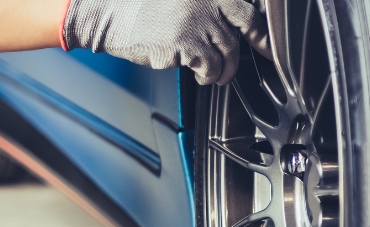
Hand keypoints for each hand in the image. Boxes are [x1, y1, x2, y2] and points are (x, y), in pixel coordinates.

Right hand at [63, 0, 269, 84]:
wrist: (105, 12)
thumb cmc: (135, 4)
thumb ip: (204, 4)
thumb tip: (228, 25)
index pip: (246, 10)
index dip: (259, 30)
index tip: (264, 43)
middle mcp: (207, 1)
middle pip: (240, 31)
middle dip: (246, 52)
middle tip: (242, 64)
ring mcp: (197, 22)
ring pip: (226, 53)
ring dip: (223, 69)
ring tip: (215, 75)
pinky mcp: (185, 43)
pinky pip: (208, 66)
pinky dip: (207, 75)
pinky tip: (201, 77)